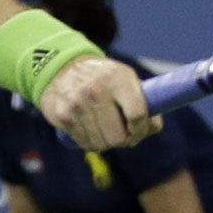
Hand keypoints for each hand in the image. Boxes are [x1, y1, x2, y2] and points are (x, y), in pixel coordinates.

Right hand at [38, 57, 158, 150]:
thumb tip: (152, 127)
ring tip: (104, 130)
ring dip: (106, 142)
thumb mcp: (125, 78)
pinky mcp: (62, 116)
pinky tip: (89, 129)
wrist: (60, 68)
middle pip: (118, 137)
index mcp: (117, 78)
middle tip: (121, 134)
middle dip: (123, 140)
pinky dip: (90, 142)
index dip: (141, 130)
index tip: (138, 132)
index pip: (137, 114)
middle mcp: (96, 90)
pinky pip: (84, 144)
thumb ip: (144, 102)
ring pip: (101, 144)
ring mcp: (77, 104)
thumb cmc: (102, 78)